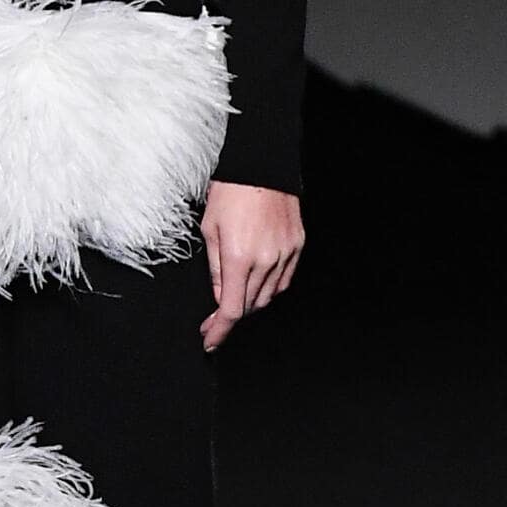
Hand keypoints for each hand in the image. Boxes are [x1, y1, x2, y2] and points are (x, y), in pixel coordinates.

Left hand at [199, 180, 304, 351]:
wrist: (261, 166)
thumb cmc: (230, 192)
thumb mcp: (209, 230)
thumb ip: (215, 268)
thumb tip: (219, 295)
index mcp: (238, 258)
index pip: (230, 309)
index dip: (220, 330)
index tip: (211, 340)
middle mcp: (265, 260)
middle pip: (249, 305)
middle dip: (231, 314)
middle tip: (215, 315)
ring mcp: (285, 254)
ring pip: (268, 296)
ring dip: (250, 301)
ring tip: (236, 292)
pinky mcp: (297, 246)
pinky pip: (284, 280)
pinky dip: (270, 287)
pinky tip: (258, 282)